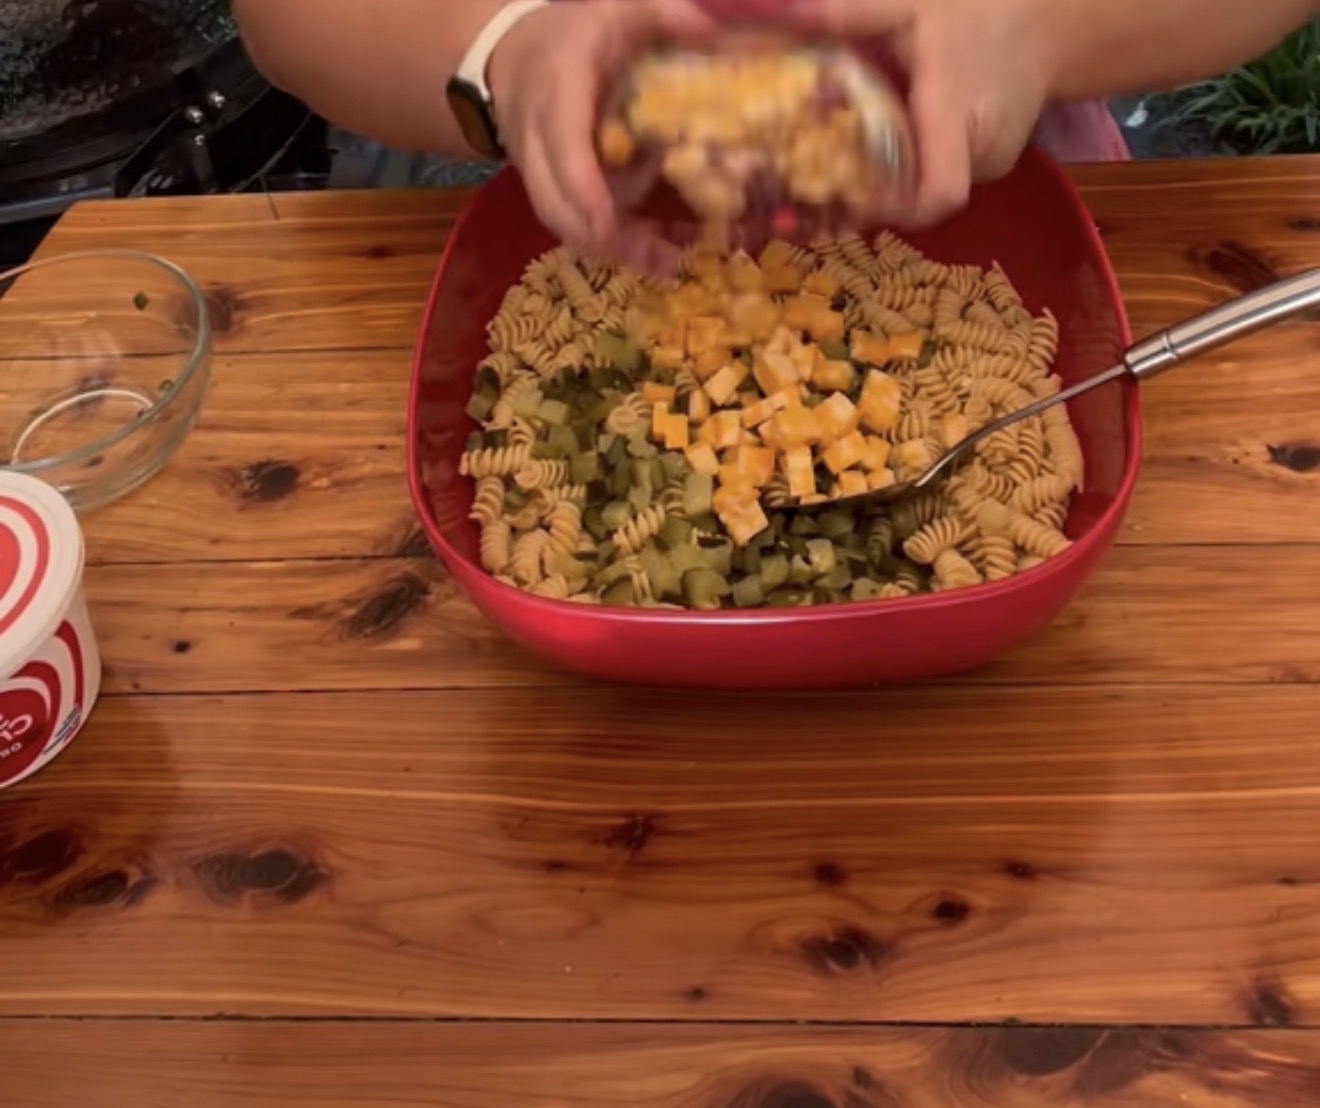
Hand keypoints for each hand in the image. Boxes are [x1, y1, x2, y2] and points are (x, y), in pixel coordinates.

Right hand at [487, 0, 714, 264]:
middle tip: (656, 261)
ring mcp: (535, 170)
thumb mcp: (613, 12)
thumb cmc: (570, 38)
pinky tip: (652, 254)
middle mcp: (537, 138)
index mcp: (556, 90)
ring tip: (665, 264)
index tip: (607, 224)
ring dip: (610, 248)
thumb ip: (660, 14)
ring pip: (560, 221)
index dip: (582, 188)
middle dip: (600, 238)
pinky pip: (569, 224)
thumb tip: (707, 28)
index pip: (562, 146)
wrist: (508, 58)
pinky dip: (607, 243)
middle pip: (553, 202)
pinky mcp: (545, 189)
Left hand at [777, 0, 1053, 228]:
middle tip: (826, 186)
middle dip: (878, 200)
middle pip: (925, 202)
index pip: (939, 193)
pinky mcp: (994, 165)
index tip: (850, 202)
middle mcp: (980, 150)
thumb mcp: (912, 3)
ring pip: (933, 193)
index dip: (895, 210)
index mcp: (956, 113)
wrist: (1046, 22)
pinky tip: (895, 148)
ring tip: (855, 165)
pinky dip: (919, 172)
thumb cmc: (977, 9)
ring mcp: (992, 163)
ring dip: (897, 186)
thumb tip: (788, 12)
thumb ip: (854, 14)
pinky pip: (946, 179)